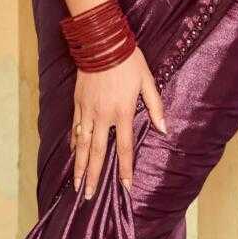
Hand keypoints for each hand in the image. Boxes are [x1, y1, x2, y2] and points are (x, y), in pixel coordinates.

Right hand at [70, 46, 167, 198]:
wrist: (102, 43)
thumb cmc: (129, 61)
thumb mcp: (147, 81)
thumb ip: (155, 106)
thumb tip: (164, 129)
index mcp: (122, 112)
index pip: (124, 147)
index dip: (125, 169)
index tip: (125, 186)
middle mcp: (103, 116)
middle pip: (97, 152)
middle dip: (93, 176)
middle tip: (88, 195)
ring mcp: (87, 110)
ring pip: (82, 144)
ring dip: (80, 165)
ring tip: (77, 184)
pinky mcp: (78, 103)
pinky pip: (75, 127)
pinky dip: (74, 142)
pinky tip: (73, 154)